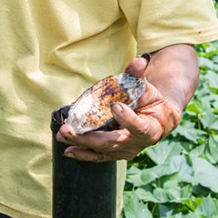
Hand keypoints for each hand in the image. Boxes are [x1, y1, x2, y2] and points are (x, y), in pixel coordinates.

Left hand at [55, 55, 182, 161]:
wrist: (155, 121)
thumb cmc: (150, 101)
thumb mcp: (147, 87)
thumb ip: (139, 75)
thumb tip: (138, 61)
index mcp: (151, 128)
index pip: (140, 127)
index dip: (128, 119)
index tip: (115, 106)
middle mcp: (137, 144)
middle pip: (112, 143)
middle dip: (88, 137)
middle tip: (68, 129)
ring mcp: (124, 151)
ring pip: (101, 150)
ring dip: (80, 143)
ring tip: (62, 136)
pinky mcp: (114, 153)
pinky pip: (98, 156)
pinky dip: (82, 154)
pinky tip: (67, 151)